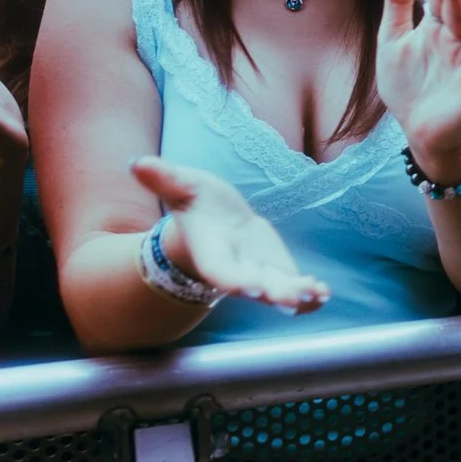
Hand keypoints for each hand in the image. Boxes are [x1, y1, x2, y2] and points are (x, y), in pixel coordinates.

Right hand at [129, 156, 328, 312]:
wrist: (216, 221)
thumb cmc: (196, 202)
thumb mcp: (181, 185)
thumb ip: (164, 178)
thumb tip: (137, 163)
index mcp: (211, 252)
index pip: (220, 271)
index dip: (234, 280)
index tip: (251, 287)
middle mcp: (236, 270)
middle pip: (254, 286)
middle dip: (273, 293)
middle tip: (292, 298)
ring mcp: (259, 274)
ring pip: (278, 291)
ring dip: (297, 296)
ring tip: (317, 294)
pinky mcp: (278, 272)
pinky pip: (294, 287)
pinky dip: (309, 295)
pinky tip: (324, 293)